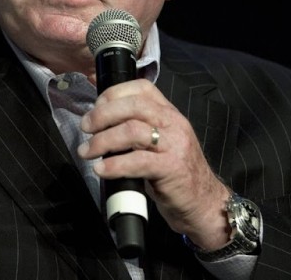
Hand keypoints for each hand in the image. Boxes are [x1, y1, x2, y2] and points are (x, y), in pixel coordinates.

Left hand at [77, 78, 232, 250]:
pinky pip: (137, 161)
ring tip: (87, 151)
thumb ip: (138, 128)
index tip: (96, 107)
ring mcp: (174, 145)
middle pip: (133, 106)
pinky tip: (102, 170)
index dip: (114, 93)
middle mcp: (173, 124)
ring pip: (132, 130)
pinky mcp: (171, 168)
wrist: (204, 202)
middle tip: (86, 127)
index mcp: (169, 113)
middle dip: (102, 114)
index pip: (142, 88)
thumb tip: (101, 121)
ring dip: (102, 140)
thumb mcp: (160, 142)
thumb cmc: (176, 173)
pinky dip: (114, 165)